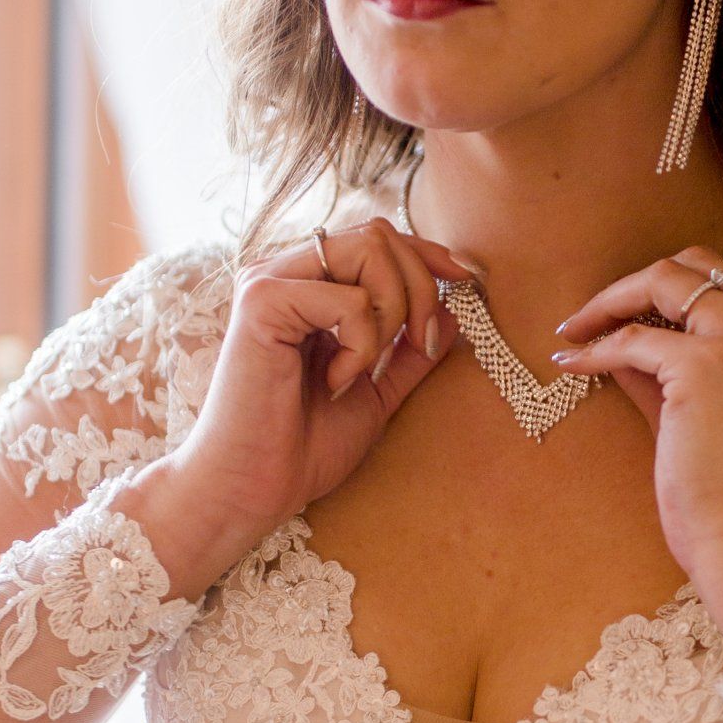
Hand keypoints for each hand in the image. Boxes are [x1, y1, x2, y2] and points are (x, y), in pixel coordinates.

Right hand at [146, 214, 477, 585]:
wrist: (255, 488)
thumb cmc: (304, 446)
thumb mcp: (376, 391)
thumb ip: (408, 351)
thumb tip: (454, 310)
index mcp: (307, 286)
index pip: (377, 239)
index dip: (427, 253)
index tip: (466, 280)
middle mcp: (285, 272)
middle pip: (379, 234)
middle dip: (420, 288)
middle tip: (420, 345)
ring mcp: (270, 282)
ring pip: (369, 250)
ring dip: (393, 312)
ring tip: (366, 367)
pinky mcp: (262, 302)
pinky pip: (350, 299)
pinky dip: (362, 343)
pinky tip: (337, 380)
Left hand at [550, 243, 722, 608]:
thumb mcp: (711, 411)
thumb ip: (675, 365)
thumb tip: (620, 335)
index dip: (670, 288)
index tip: (628, 312)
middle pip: (697, 265)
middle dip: (637, 284)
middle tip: (593, 316)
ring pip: (663, 281)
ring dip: (610, 303)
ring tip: (575, 331)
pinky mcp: (705, 366)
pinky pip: (632, 338)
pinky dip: (596, 349)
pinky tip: (571, 364)